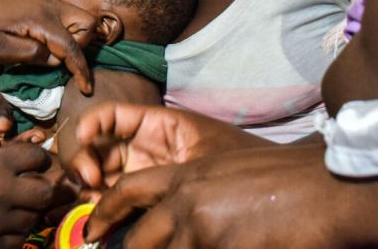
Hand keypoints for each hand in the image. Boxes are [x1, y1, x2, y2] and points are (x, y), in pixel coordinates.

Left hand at [0, 0, 97, 93]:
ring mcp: (49, 1)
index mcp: (41, 19)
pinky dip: (69, 29)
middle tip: (61, 59)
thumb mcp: (5, 52)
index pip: (71, 46)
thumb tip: (58, 61)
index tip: (85, 89)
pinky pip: (69, 15)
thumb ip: (36, 56)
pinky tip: (52, 42)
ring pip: (81, 17)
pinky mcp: (46, 2)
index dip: (80, 69)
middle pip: (88, 23)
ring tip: (55, 51)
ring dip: (77, 37)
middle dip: (82, 45)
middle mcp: (50, 5)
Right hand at [0, 144, 54, 248]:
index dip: (37, 158)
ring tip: (13, 206)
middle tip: (29, 186)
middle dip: (39, 187)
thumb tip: (18, 159)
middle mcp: (2, 191)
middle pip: (44, 192)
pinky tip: (4, 225)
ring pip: (33, 217)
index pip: (37, 158)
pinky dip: (15, 232)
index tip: (33, 162)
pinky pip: (18, 240)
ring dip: (26, 210)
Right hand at [70, 102, 271, 189]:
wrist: (274, 192)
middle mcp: (142, 147)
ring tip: (93, 199)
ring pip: (98, 172)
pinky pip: (113, 197)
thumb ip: (167, 167)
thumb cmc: (241, 162)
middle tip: (91, 179)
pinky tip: (100, 213)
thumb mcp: (202, 156)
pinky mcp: (145, 198)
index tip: (84, 137)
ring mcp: (141, 172)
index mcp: (155, 125)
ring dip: (87, 183)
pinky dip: (100, 204)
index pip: (110, 116)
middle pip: (96, 145)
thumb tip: (132, 178)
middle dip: (84, 158)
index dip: (91, 122)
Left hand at [83, 144, 375, 247]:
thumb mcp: (223, 173)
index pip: (128, 190)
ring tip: (210, 244)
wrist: (323, 189)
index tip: (91, 232)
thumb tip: (173, 220)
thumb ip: (193, 194)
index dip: (105, 213)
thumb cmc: (281, 180)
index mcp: (185, 176)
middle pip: (141, 240)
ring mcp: (204, 229)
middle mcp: (186, 201)